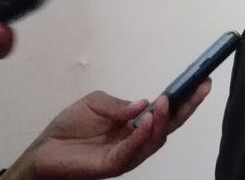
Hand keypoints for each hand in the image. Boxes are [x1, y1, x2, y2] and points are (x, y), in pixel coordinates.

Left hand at [3, 80, 211, 179]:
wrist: (43, 152)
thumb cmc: (68, 129)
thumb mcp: (95, 103)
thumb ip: (119, 104)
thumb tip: (143, 104)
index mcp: (136, 124)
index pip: (167, 112)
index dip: (185, 98)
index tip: (202, 80)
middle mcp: (137, 140)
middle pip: (170, 125)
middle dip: (188, 106)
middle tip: (202, 87)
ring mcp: (128, 154)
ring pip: (157, 139)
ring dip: (165, 119)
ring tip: (168, 100)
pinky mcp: (114, 164)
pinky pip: (134, 150)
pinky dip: (144, 134)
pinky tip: (148, 119)